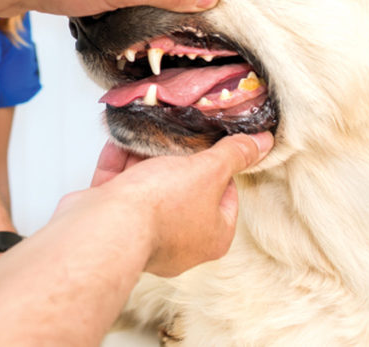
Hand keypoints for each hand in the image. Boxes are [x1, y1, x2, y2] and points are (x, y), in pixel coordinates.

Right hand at [74, 132, 274, 277]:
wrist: (106, 226)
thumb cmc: (161, 207)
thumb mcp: (208, 171)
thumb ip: (234, 154)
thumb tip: (262, 144)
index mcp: (212, 236)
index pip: (226, 196)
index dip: (221, 168)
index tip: (212, 145)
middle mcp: (180, 240)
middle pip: (185, 188)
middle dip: (177, 158)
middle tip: (179, 132)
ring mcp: (143, 231)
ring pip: (148, 186)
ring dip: (146, 156)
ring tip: (149, 127)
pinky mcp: (112, 221)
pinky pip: (119, 186)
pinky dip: (120, 161)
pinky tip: (123, 136)